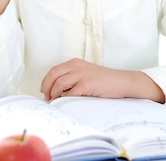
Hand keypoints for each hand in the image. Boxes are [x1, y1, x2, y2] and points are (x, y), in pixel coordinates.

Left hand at [40, 58, 165, 102]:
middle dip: (47, 87)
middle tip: (47, 97)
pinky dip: (65, 99)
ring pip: (59, 84)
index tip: (44, 89)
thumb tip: (57, 89)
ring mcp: (82, 74)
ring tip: (55, 101)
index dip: (46, 81)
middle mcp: (77, 66)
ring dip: (54, 94)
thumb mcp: (86, 73)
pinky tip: (65, 102)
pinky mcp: (87, 84)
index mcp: (75, 63)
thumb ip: (73, 77)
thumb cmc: (104, 80)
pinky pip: (70, 93)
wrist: (122, 81)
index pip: (54, 70)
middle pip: (53, 75)